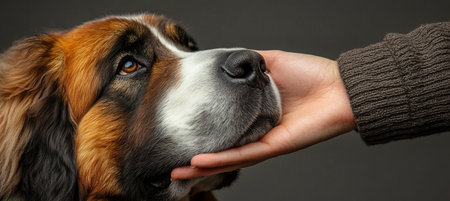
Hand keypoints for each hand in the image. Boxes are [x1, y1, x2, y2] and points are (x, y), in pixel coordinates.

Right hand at [171, 50, 355, 179]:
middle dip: (198, 160)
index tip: (181, 129)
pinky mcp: (274, 146)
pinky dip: (221, 159)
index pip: (225, 125)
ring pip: (229, 158)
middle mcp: (257, 131)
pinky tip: (200, 163)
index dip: (204, 130)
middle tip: (173, 166)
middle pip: (223, 149)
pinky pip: (244, 154)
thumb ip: (249, 63)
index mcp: (256, 112)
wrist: (340, 86)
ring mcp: (265, 141)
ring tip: (178, 172)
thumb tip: (227, 60)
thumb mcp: (271, 61)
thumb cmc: (311, 74)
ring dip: (203, 167)